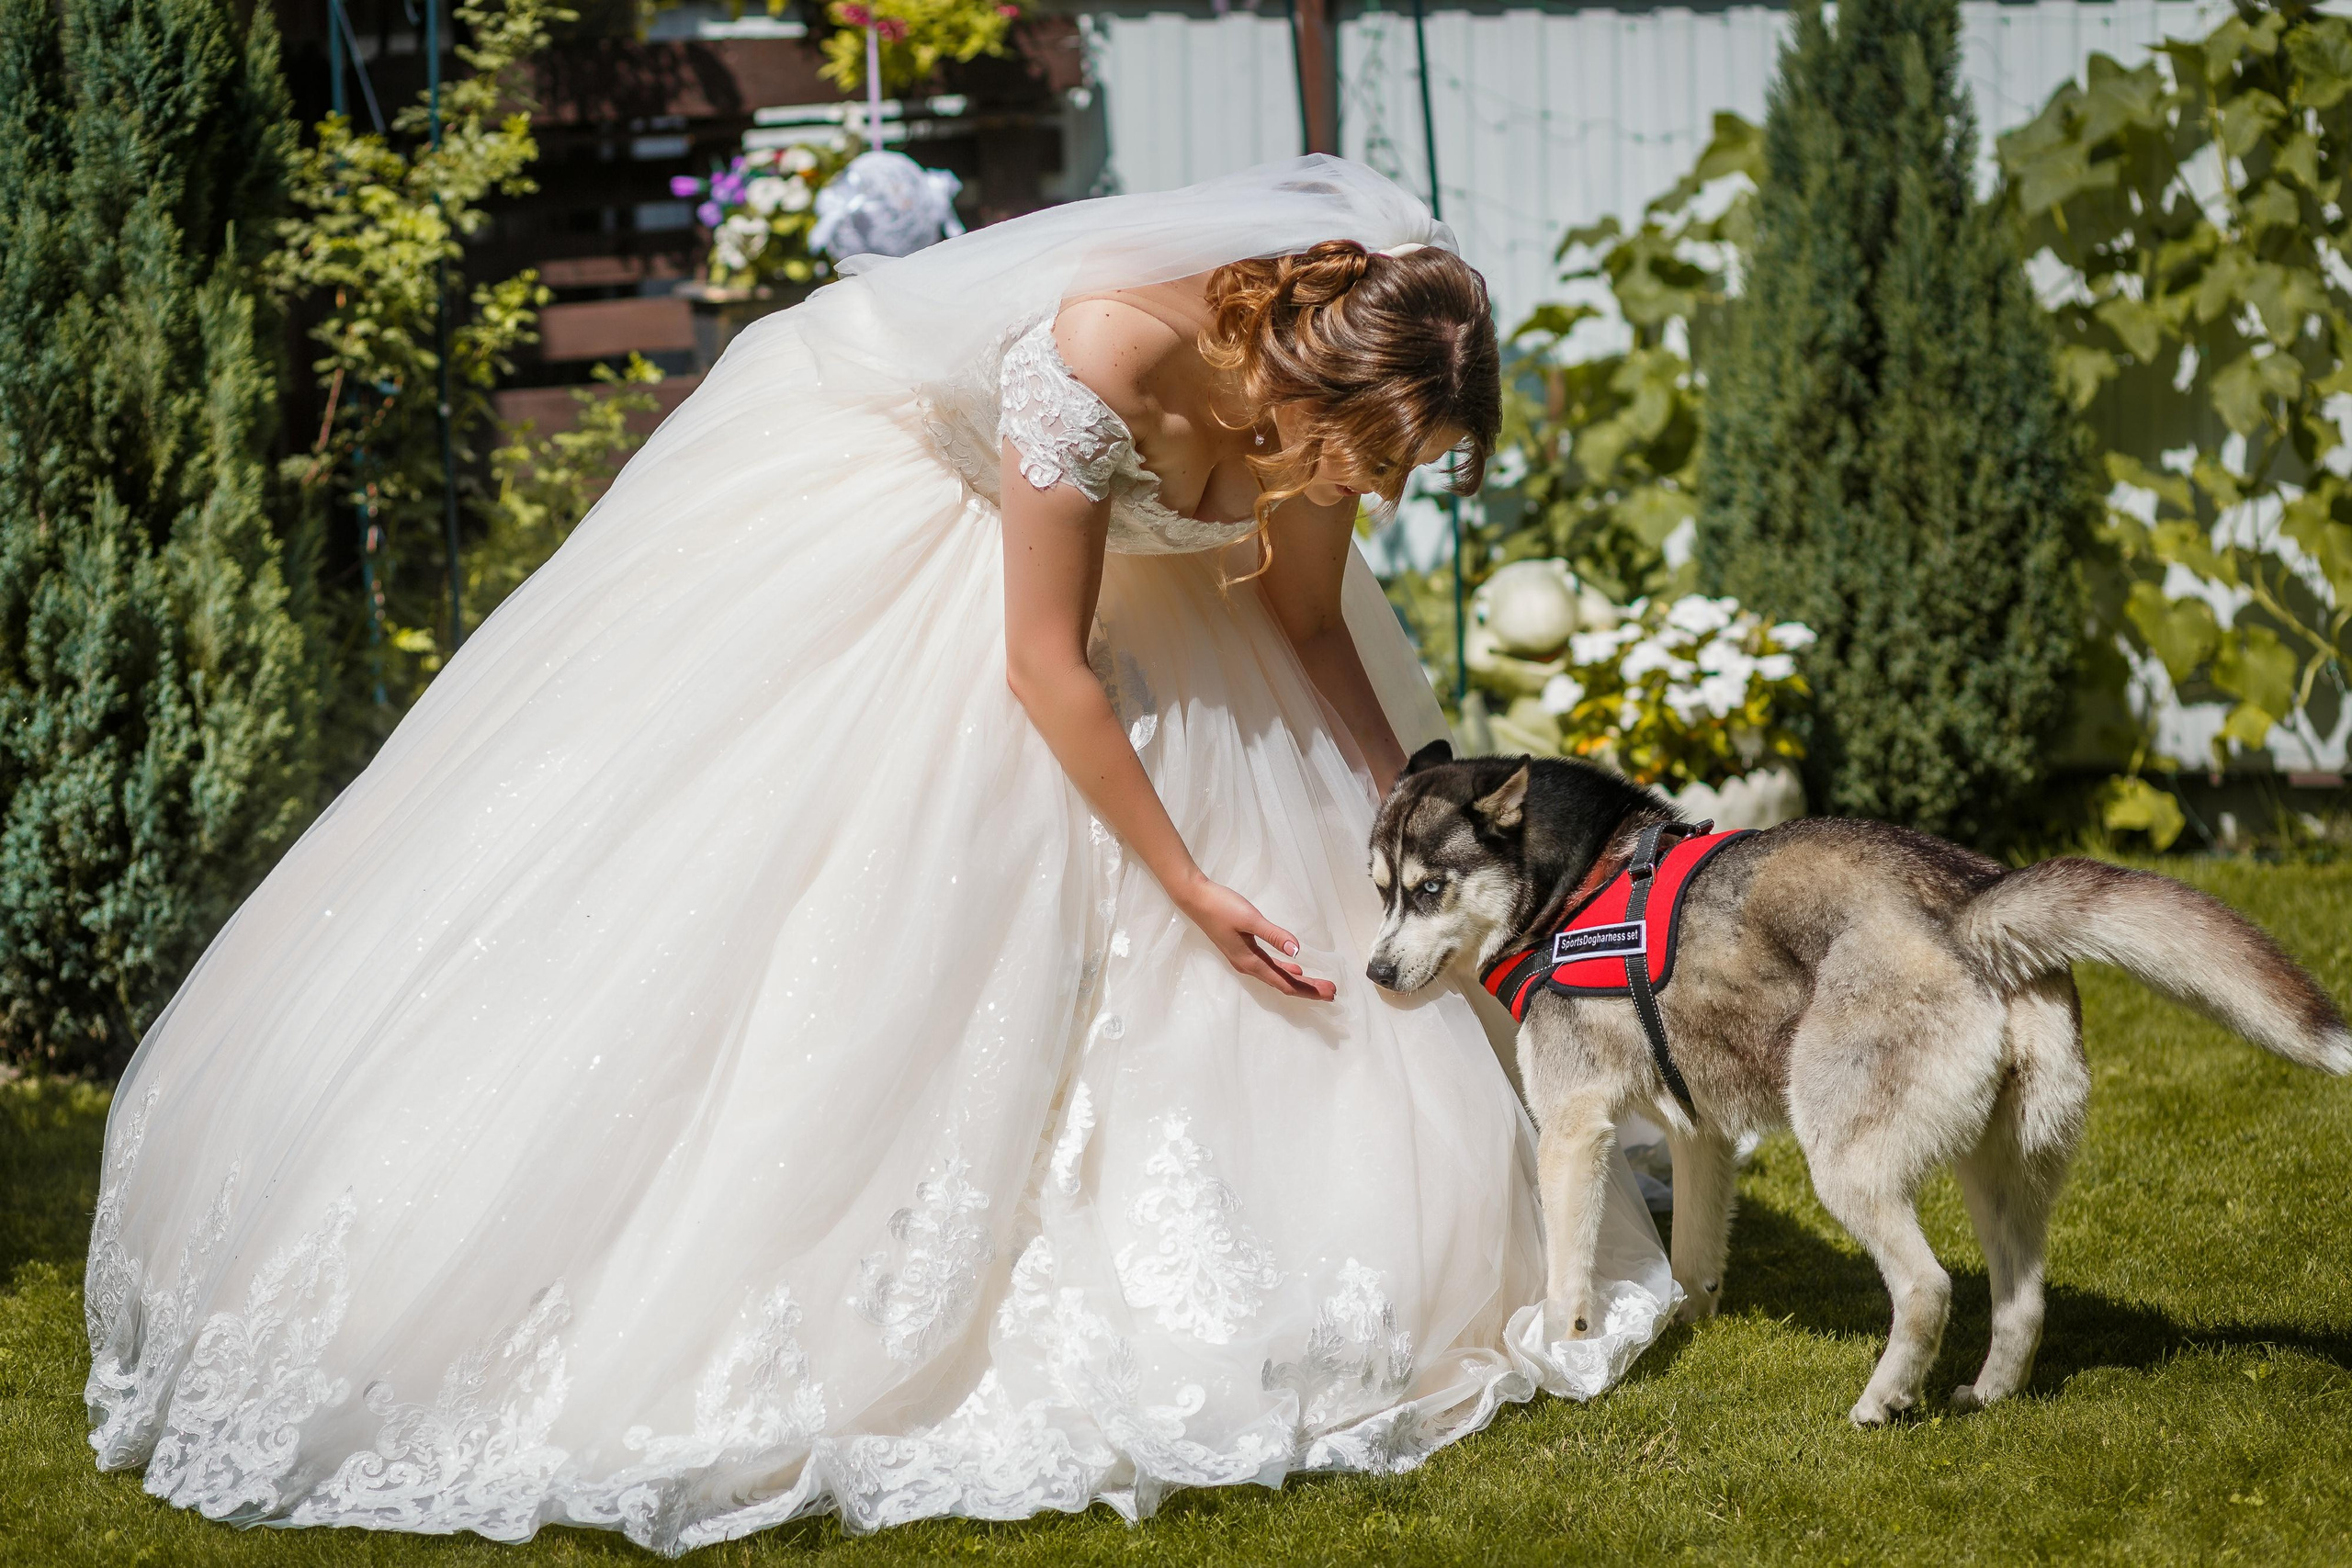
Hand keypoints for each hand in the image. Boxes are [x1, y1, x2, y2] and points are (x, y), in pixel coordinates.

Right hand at [1174, 874, 1335, 1000]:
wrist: (1195, 899)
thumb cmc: (1221, 907)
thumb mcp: (1250, 919)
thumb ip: (1274, 935)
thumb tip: (1297, 952)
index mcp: (1251, 962)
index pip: (1285, 983)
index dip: (1308, 990)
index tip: (1329, 992)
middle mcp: (1248, 966)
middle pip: (1283, 983)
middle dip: (1308, 988)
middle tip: (1332, 992)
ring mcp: (1244, 959)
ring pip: (1277, 976)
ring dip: (1299, 980)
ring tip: (1319, 984)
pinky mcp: (1243, 950)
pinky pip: (1269, 966)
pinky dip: (1284, 970)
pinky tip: (1294, 967)